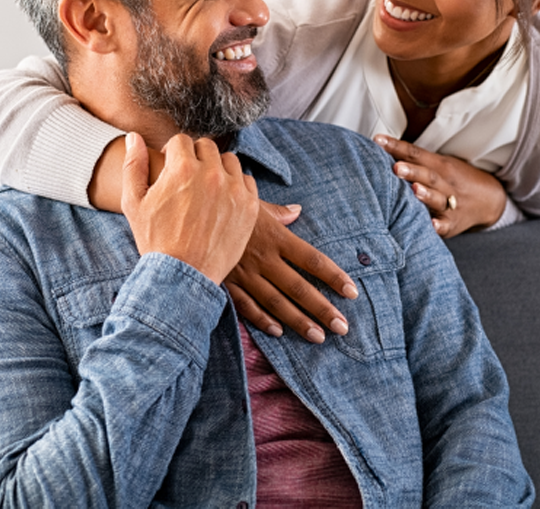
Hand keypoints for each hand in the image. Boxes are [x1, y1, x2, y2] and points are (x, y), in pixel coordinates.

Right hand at [122, 131, 258, 285]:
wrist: (182, 276)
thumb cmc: (154, 240)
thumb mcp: (134, 203)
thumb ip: (134, 165)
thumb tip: (134, 137)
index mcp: (182, 168)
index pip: (182, 140)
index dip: (173, 152)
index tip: (172, 167)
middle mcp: (211, 174)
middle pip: (206, 147)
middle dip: (195, 157)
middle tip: (189, 178)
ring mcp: (233, 189)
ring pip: (229, 161)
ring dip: (218, 168)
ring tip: (207, 188)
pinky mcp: (250, 205)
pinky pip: (246, 180)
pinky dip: (236, 186)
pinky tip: (223, 199)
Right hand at [225, 201, 358, 343]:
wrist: (188, 213)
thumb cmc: (224, 204)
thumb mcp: (253, 202)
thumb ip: (278, 212)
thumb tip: (297, 210)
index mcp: (275, 236)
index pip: (312, 259)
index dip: (333, 276)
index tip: (351, 291)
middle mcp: (264, 258)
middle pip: (299, 287)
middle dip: (322, 308)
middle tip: (342, 327)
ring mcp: (245, 274)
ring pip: (276, 302)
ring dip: (298, 321)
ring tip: (318, 337)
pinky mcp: (227, 283)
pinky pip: (247, 306)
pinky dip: (262, 320)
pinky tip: (279, 332)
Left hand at [373, 135, 506, 236]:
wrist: (489, 199)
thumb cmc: (453, 179)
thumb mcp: (438, 164)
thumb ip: (413, 159)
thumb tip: (380, 147)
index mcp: (439, 165)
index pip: (415, 153)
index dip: (397, 147)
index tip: (378, 141)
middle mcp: (445, 182)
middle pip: (428, 175)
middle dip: (412, 171)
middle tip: (395, 167)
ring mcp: (451, 203)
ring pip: (438, 198)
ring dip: (426, 195)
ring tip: (414, 190)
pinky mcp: (453, 223)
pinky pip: (446, 225)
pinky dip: (439, 225)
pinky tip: (432, 225)